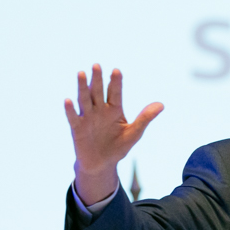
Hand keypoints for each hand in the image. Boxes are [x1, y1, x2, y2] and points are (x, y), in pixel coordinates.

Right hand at [64, 64, 162, 204]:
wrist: (102, 164)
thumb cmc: (119, 147)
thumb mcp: (134, 133)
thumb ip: (145, 118)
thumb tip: (161, 105)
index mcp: (114, 109)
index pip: (115, 93)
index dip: (116, 82)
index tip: (116, 70)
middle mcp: (100, 110)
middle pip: (98, 92)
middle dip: (98, 79)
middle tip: (97, 65)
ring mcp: (88, 118)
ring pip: (84, 99)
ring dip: (83, 87)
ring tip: (81, 73)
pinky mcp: (77, 129)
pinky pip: (73, 118)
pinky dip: (70, 110)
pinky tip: (68, 100)